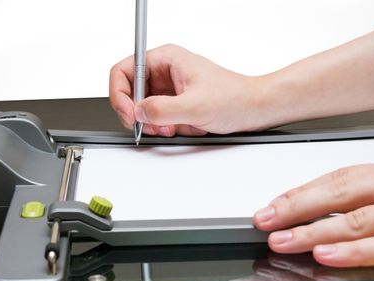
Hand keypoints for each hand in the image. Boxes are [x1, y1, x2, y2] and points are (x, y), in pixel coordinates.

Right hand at [109, 44, 264, 136]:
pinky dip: (164, 127)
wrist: (253, 109)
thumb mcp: (195, 106)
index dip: (120, 95)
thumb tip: (139, 113)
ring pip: (143, 107)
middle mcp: (165, 71)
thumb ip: (161, 110)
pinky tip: (179, 128)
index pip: (123, 71)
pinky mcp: (176, 103)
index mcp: (166, 59)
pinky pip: (157, 117)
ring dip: (152, 123)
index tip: (130, 114)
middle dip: (138, 113)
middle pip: (130, 92)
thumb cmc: (234, 98)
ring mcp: (170, 88)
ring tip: (169, 128)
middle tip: (148, 126)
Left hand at [253, 157, 373, 266]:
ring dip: (315, 231)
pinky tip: (327, 255)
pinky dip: (356, 251)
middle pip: (340, 193)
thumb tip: (331, 208)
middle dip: (297, 208)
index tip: (273, 205)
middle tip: (265, 220)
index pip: (338, 178)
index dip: (301, 192)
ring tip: (284, 240)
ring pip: (359, 219)